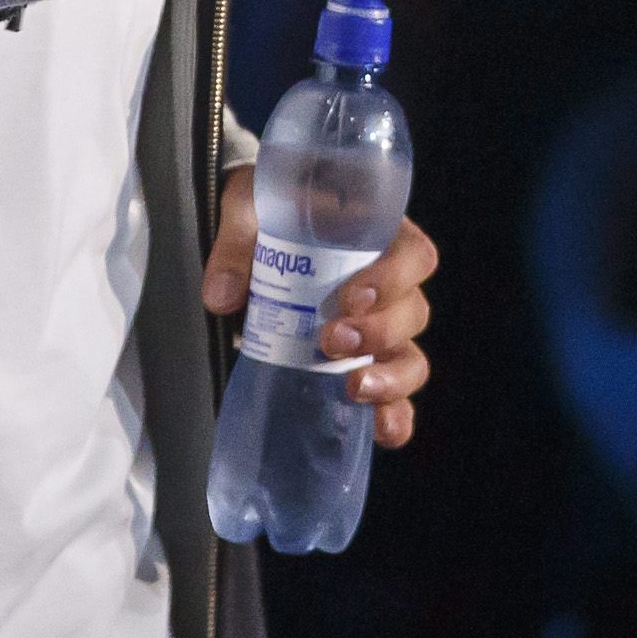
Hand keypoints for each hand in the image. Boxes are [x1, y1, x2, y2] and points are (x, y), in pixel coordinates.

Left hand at [202, 165, 436, 448]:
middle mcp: (390, 282)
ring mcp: (381, 325)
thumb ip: (237, 245)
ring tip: (355, 389)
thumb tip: (223, 296)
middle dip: (378, 333)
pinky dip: (395, 413)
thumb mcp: (250, 207)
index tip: (352, 297)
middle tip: (331, 340)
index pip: (412, 255)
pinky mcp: (363, 359)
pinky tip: (383, 431)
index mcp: (378, 234)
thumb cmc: (268, 206)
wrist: (257, 223)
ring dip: (390, 377)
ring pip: (410, 355)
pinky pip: (395, 391)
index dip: (392, 280)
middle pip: (413, 312)